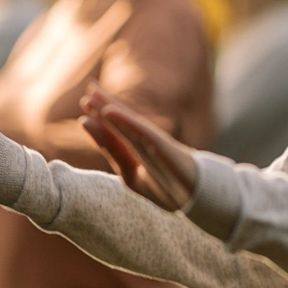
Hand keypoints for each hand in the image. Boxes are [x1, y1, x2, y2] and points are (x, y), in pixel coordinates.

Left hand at [79, 83, 196, 211]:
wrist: (201, 199)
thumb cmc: (171, 189)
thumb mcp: (134, 177)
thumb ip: (117, 157)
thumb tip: (98, 136)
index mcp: (141, 150)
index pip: (119, 130)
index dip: (102, 116)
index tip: (86, 102)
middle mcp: (148, 142)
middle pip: (124, 120)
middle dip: (106, 104)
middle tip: (90, 87)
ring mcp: (156, 144)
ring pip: (129, 122)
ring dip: (110, 108)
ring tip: (93, 95)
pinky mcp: (164, 148)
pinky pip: (141, 132)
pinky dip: (125, 121)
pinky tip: (109, 112)